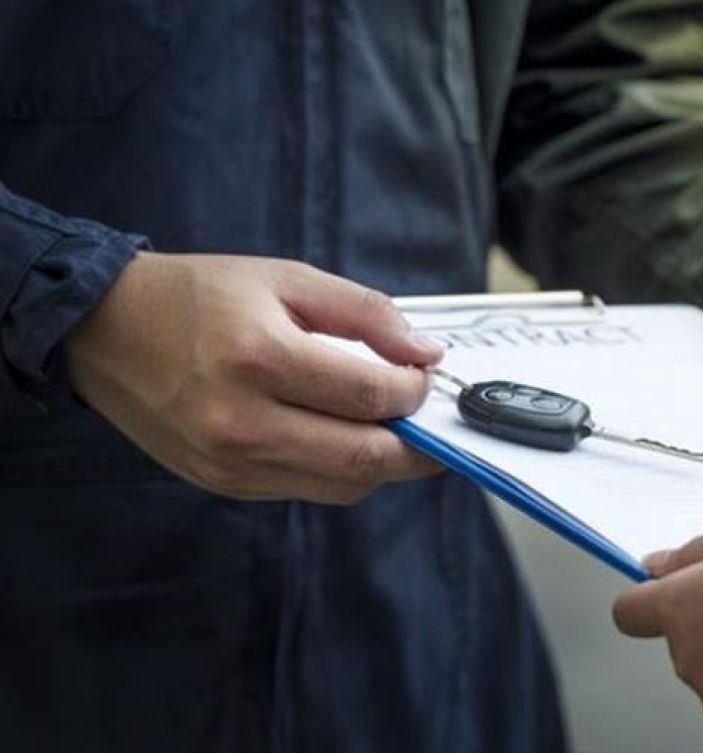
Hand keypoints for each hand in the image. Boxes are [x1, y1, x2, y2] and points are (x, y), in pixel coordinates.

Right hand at [66, 252, 442, 504]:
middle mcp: (243, 421)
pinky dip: (339, 470)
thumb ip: (366, 313)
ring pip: (343, 486)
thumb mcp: (286, 278)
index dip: (415, 390)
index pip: (371, 395)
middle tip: (430, 421)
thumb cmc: (197, 297)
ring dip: (383, 463)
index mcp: (260, 357)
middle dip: (416, 444)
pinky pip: (308, 490)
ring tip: (391, 428)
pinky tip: (341, 437)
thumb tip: (426, 354)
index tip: (424, 376)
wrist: (104, 330)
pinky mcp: (223, 483)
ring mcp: (230, 462)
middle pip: (365, 457)